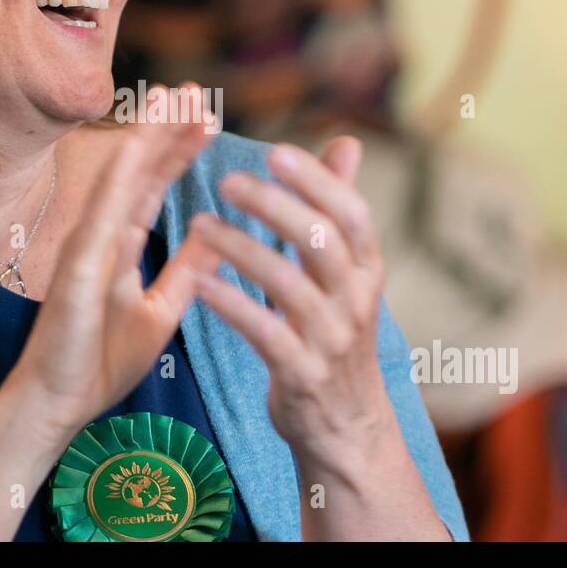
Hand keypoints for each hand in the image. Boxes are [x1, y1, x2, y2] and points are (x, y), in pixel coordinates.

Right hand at [4, 85, 220, 440]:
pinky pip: (99, 216)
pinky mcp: (76, 267)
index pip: (153, 185)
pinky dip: (116, 178)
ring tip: (173, 98)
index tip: (207, 116)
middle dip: (167, 128)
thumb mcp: (159, 310)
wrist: (55, 405)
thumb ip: (185, 272)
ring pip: (119, 180)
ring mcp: (85, 246)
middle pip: (138, 171)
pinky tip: (135, 146)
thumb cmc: (98, 361)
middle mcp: (101, 235)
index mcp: (120, 245)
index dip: (178, 149)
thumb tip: (219, 238)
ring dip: (146, 137)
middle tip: (198, 89)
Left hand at [189, 135, 447, 538]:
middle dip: (274, 205)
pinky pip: (264, 332)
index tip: (275, 151)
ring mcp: (331, 340)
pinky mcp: (302, 374)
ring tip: (198, 225)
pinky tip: (198, 282)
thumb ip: (338, 209)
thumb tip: (347, 142)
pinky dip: (231, 304)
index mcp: (368, 269)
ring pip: (287, 283)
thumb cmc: (335, 333)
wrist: (346, 425)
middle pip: (321, 241)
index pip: (352, 213)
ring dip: (239, 248)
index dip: (316, 180)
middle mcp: (356, 301)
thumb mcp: (347, 273)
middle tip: (226, 180)